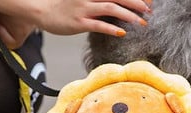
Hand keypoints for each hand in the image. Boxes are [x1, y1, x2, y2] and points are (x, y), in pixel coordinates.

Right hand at [0, 0, 150, 48]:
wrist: (41, 9)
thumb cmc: (62, 6)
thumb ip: (98, 2)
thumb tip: (115, 7)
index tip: (148, 1)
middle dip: (137, 2)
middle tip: (150, 10)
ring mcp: (84, 8)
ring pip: (111, 8)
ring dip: (129, 15)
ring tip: (142, 22)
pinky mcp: (79, 22)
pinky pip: (98, 25)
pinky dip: (111, 28)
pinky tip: (122, 32)